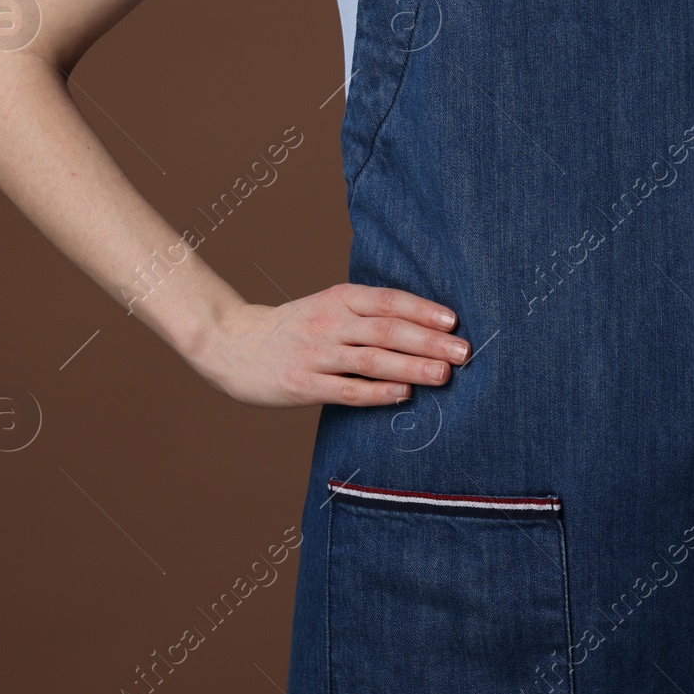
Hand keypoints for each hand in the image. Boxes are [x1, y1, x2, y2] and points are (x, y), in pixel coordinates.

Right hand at [188, 283, 470, 409]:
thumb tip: (427, 327)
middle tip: (463, 351)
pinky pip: (346, 390)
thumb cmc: (294, 327)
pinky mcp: (303, 385)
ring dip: (411, 367)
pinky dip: (377, 392)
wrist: (230, 343)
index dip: (422, 310)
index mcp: (339, 298)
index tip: (454, 321)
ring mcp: (315, 354)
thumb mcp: (328, 306)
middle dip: (429, 340)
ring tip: (444, 374)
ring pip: (371, 360)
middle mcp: (329, 323)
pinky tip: (403, 395)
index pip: (388, 301)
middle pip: (386, 329)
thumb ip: (368, 314)